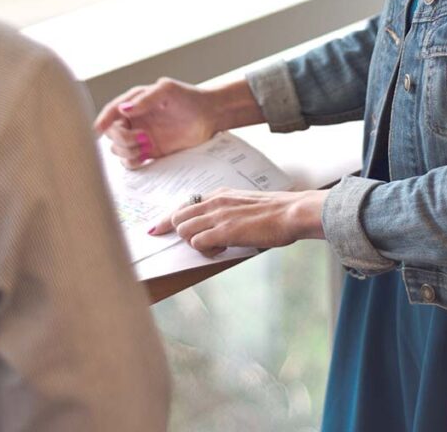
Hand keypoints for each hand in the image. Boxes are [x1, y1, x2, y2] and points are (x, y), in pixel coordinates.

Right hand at [94, 78, 218, 168]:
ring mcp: (141, 137)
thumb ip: (145, 99)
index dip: (103, 120)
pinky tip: (144, 158)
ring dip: (127, 152)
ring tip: (146, 148)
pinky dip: (132, 163)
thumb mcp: (167, 91)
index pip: (112, 111)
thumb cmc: (190, 97)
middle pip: (112, 133)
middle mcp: (135, 120)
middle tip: (140, 139)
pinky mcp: (150, 152)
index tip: (98, 130)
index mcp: (135, 102)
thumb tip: (123, 110)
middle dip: (121, 139)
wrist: (210, 116)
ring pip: (118, 149)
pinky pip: (131, 161)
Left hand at [148, 188, 329, 257]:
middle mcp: (214, 202)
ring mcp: (218, 215)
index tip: (155, 228)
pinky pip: (198, 243)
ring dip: (196, 244)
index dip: (167, 220)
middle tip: (201, 243)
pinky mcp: (224, 230)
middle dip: (181, 234)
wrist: (291, 212)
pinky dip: (205, 251)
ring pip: (185, 231)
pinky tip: (221, 250)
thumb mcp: (244, 205)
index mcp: (219, 194)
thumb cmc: (274, 213)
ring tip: (217, 246)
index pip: (183, 206)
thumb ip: (227, 212)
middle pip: (178, 219)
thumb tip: (215, 229)